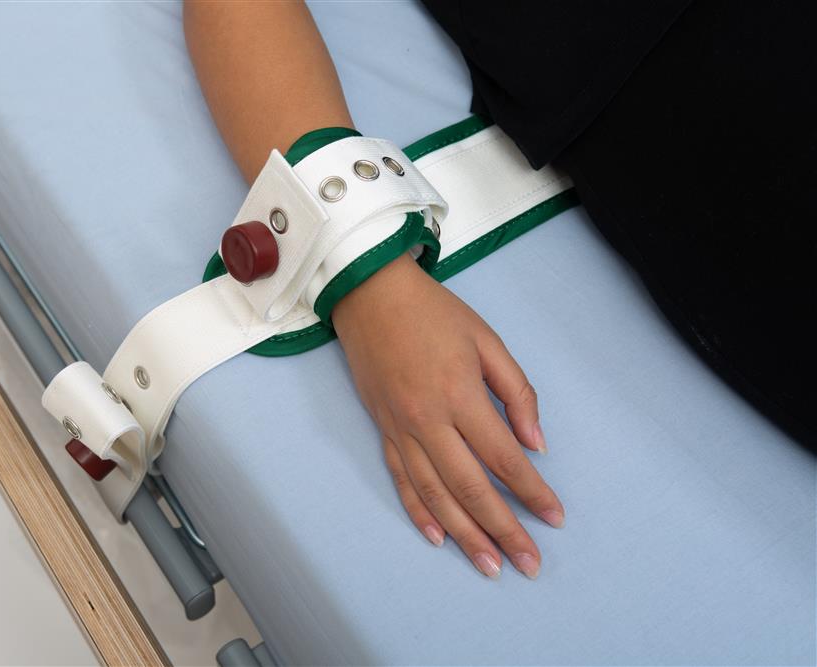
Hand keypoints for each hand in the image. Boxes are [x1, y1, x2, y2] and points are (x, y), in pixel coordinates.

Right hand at [332, 254, 563, 578]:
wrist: (369, 295)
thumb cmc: (434, 313)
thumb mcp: (488, 340)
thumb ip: (517, 392)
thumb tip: (536, 444)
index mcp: (460, 395)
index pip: (504, 459)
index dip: (532, 492)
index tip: (555, 518)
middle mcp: (428, 421)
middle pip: (471, 489)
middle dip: (504, 531)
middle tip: (529, 564)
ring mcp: (400, 430)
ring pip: (435, 495)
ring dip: (465, 535)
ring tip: (490, 565)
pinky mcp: (383, 430)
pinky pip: (402, 480)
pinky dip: (419, 513)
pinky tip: (439, 537)